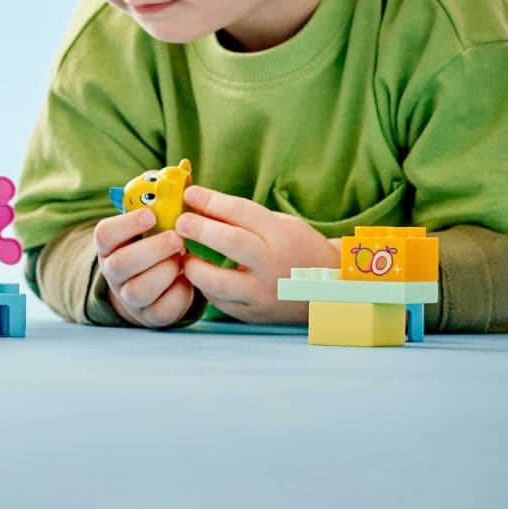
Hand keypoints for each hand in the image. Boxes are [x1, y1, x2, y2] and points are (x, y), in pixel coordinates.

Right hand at [94, 208, 200, 328]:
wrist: (154, 285)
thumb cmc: (155, 244)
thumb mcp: (151, 225)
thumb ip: (160, 202)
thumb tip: (182, 172)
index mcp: (110, 245)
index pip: (105, 235)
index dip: (126, 224)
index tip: (150, 215)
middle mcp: (113, 273)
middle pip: (121, 264)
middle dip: (152, 250)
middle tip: (177, 238)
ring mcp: (129, 297)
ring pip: (139, 290)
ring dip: (165, 272)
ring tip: (182, 260)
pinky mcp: (149, 316)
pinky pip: (161, 310)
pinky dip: (179, 295)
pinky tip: (187, 280)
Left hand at [173, 186, 339, 323]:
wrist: (327, 289)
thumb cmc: (296, 248)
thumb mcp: (278, 224)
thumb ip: (242, 217)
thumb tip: (198, 205)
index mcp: (281, 235)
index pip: (240, 212)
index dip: (210, 200)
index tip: (189, 194)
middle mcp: (272, 264)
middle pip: (229, 242)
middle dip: (198, 228)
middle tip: (180, 222)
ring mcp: (262, 292)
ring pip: (216, 282)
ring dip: (193, 266)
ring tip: (186, 255)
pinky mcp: (252, 314)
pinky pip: (218, 302)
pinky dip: (205, 287)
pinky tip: (200, 275)